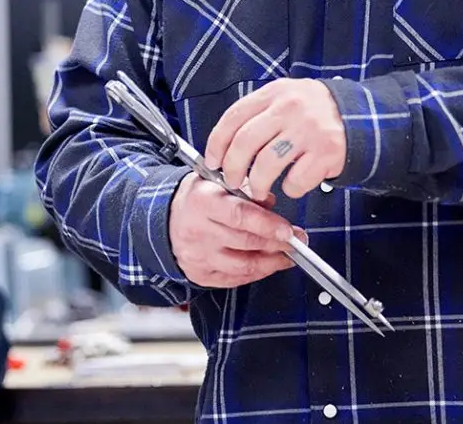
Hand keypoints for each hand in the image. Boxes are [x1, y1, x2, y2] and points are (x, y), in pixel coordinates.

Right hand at [167, 172, 304, 287]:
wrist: (164, 221)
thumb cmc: (196, 200)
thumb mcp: (217, 183)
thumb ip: (246, 191)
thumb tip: (271, 203)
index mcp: (202, 202)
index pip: (240, 215)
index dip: (268, 225)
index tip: (288, 230)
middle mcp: (198, 230)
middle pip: (247, 242)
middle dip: (278, 243)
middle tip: (297, 241)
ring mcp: (198, 256)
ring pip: (244, 265)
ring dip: (272, 262)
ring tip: (286, 255)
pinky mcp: (200, 274)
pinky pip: (235, 279)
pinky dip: (256, 273)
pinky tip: (267, 265)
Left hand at [204, 78, 345, 199]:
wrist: (360, 115)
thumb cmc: (312, 113)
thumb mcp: (284, 99)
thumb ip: (258, 115)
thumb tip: (223, 148)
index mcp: (274, 94)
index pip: (233, 118)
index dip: (216, 144)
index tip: (212, 162)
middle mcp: (290, 108)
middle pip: (244, 143)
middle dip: (232, 169)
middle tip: (232, 182)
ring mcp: (309, 130)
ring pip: (266, 165)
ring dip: (257, 185)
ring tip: (258, 190)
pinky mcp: (327, 152)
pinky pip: (296, 180)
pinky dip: (290, 189)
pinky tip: (292, 184)